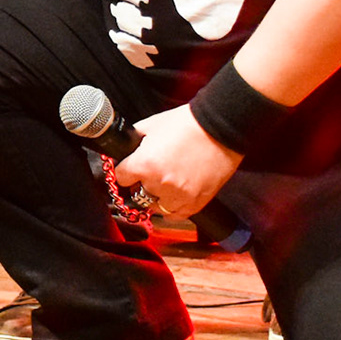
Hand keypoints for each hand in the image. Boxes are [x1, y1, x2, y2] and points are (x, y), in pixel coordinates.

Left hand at [114, 105, 242, 217]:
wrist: (219, 127)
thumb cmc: (188, 123)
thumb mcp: (151, 124)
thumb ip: (135, 139)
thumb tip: (126, 147)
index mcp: (145, 164)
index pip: (121, 177)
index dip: (126, 170)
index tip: (130, 169)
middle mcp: (159, 183)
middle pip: (139, 192)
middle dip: (143, 182)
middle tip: (152, 171)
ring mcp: (179, 195)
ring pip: (157, 207)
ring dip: (157, 196)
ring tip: (165, 183)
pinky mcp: (197, 202)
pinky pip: (176, 216)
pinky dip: (173, 208)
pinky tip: (174, 197)